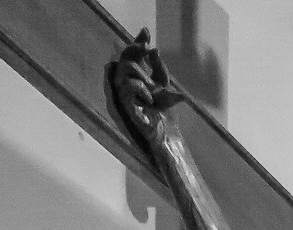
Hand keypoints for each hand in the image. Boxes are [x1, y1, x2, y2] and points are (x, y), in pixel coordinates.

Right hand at [110, 33, 180, 154]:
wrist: (168, 133)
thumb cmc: (166, 111)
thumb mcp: (165, 83)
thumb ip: (158, 66)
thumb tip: (152, 48)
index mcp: (138, 76)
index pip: (132, 54)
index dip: (137, 41)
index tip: (146, 33)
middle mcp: (129, 83)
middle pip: (124, 58)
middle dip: (135, 49)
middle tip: (147, 48)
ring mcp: (126, 94)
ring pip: (124, 70)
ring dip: (140, 73)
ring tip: (151, 87)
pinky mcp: (126, 106)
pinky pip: (127, 87)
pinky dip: (139, 88)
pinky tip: (150, 97)